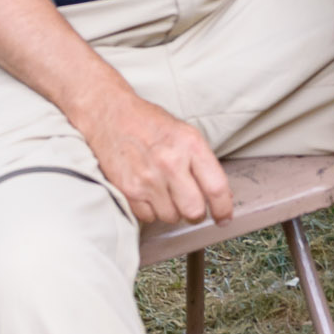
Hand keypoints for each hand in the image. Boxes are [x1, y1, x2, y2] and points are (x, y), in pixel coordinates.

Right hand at [73, 88, 233, 226]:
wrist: (110, 115)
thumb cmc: (149, 124)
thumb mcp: (185, 134)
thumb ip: (203, 163)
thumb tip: (220, 195)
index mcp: (190, 145)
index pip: (216, 188)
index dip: (223, 209)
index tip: (224, 217)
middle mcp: (170, 163)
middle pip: (194, 210)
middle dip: (196, 214)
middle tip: (192, 207)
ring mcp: (148, 178)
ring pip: (171, 217)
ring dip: (171, 211)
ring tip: (164, 191)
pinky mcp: (129, 190)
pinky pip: (148, 217)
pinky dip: (151, 210)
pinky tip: (148, 192)